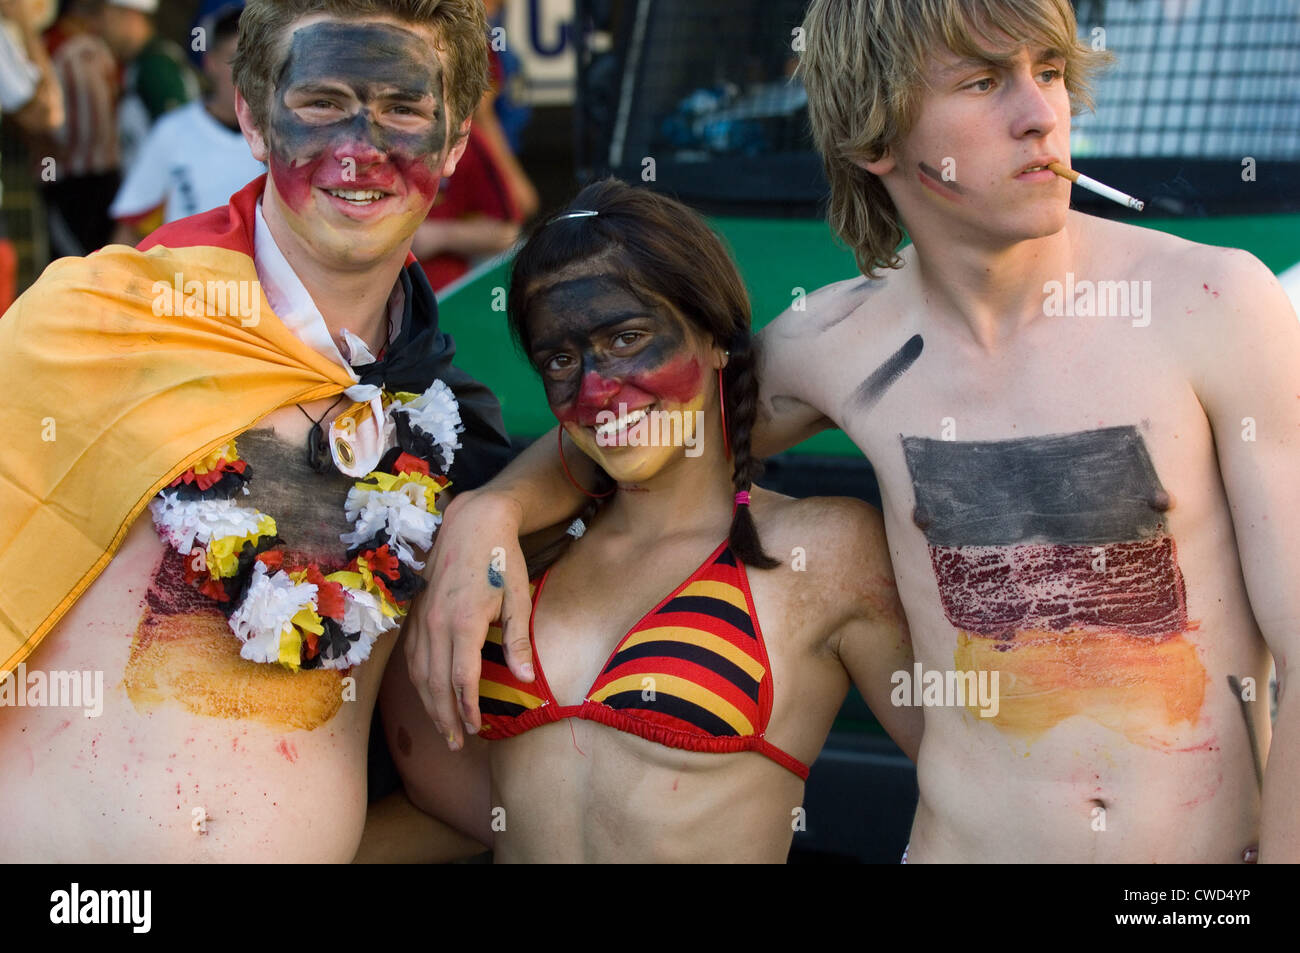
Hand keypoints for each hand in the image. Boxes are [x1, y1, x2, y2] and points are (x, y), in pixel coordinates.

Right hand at [406, 490, 533, 749]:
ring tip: (443, 728)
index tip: (476, 730)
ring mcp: (422, 619)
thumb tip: (525, 679)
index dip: (467, 709)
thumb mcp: (518, 597)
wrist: (472, 522)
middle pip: (436, 683)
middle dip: (445, 717)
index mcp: (464, 622)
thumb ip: (519, 640)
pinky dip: (420, 682)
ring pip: (420, 673)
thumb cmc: (502, 559)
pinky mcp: (416, 613)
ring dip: (429, 704)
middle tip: (457, 744)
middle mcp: (436, 624)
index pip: (462, 679)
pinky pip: (413, 656)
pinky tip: (428, 695)